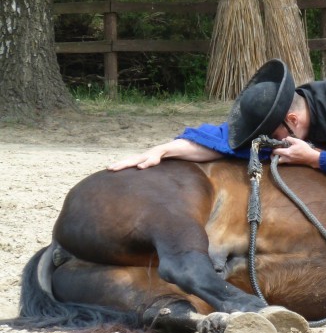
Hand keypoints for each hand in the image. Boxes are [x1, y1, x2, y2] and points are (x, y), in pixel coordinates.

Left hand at [107, 139, 223, 171]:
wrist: (210, 145)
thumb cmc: (197, 156)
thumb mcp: (183, 169)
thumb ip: (175, 174)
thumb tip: (172, 187)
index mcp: (160, 157)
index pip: (140, 162)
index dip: (128, 166)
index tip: (116, 173)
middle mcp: (160, 152)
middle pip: (137, 158)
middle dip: (122, 164)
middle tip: (108, 170)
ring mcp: (166, 148)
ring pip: (144, 156)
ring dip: (129, 162)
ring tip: (116, 169)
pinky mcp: (174, 147)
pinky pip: (159, 154)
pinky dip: (150, 160)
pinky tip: (142, 167)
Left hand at [272, 137, 320, 167]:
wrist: (311, 157)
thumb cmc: (304, 149)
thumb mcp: (297, 141)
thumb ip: (289, 139)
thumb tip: (284, 139)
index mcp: (287, 153)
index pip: (276, 151)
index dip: (274, 148)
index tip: (275, 145)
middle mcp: (286, 158)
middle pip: (275, 159)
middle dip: (273, 155)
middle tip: (275, 151)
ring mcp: (289, 162)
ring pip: (279, 161)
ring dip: (278, 157)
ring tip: (280, 153)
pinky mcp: (291, 163)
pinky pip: (284, 161)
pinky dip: (283, 158)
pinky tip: (286, 154)